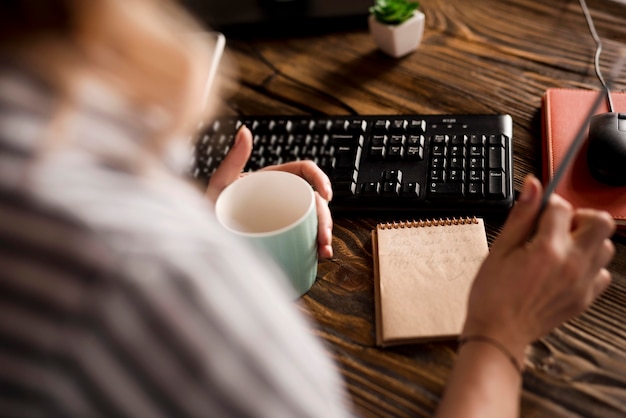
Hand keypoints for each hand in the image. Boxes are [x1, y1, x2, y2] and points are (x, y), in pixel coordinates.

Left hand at [206, 125, 333, 257]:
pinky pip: (305, 237)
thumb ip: (233, 158)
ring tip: (323, 251)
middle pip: (314, 201)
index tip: (325, 195)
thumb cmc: (211, 208)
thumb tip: (244, 131)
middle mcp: (283, 196)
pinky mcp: (284, 235)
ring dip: (324, 235)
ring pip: (314, 221)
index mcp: (273, 179)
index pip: (304, 171)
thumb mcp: (221, 183)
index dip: (320, 179)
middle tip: (323, 236)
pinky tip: (320, 255)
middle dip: (325, 218)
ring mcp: (285, 217)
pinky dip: (315, 246)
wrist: (204, 237)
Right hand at [462, 175, 614, 361]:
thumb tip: (533, 185)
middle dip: (579, 217)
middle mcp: (571, 265)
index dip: (547, 203)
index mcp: (547, 250)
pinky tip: (566, 268)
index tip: (537, 211)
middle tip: (557, 227)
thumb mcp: (499, 248)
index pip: (562, 207)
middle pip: (600, 222)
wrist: (498, 333)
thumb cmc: (492, 294)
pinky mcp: (585, 298)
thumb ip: (521, 215)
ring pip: (605, 246)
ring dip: (586, 240)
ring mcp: (582, 283)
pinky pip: (603, 273)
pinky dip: (589, 265)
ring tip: (560, 248)